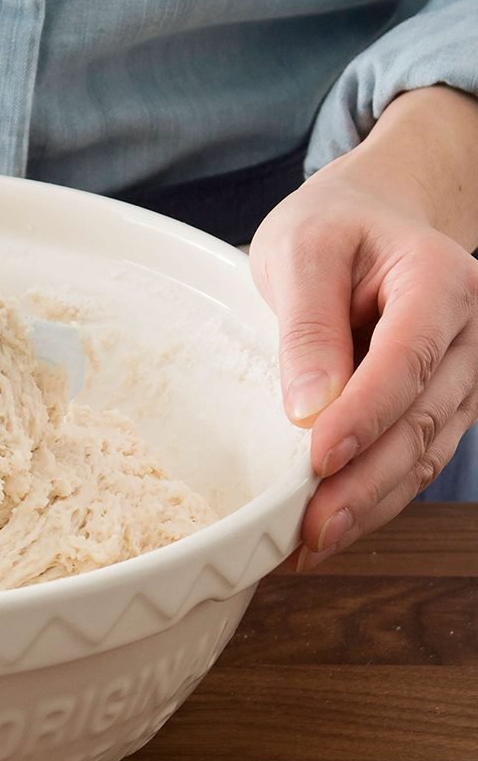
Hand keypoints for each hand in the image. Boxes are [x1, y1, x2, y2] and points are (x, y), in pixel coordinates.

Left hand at [251, 86, 477, 569]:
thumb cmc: (331, 227)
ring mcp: (459, 375)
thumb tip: (309, 408)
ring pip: (425, 452)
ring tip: (310, 545)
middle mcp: (467, 335)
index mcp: (439, 281)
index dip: (366, 415)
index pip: (407, 358)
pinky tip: (330, 527)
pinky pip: (413, 457)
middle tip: (310, 528)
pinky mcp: (437, 403)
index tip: (317, 458)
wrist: (368, 216)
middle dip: (366, 481)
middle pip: (422, 420)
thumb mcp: (300, 250)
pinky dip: (374, 496)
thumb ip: (307, 324)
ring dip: (371, 504)